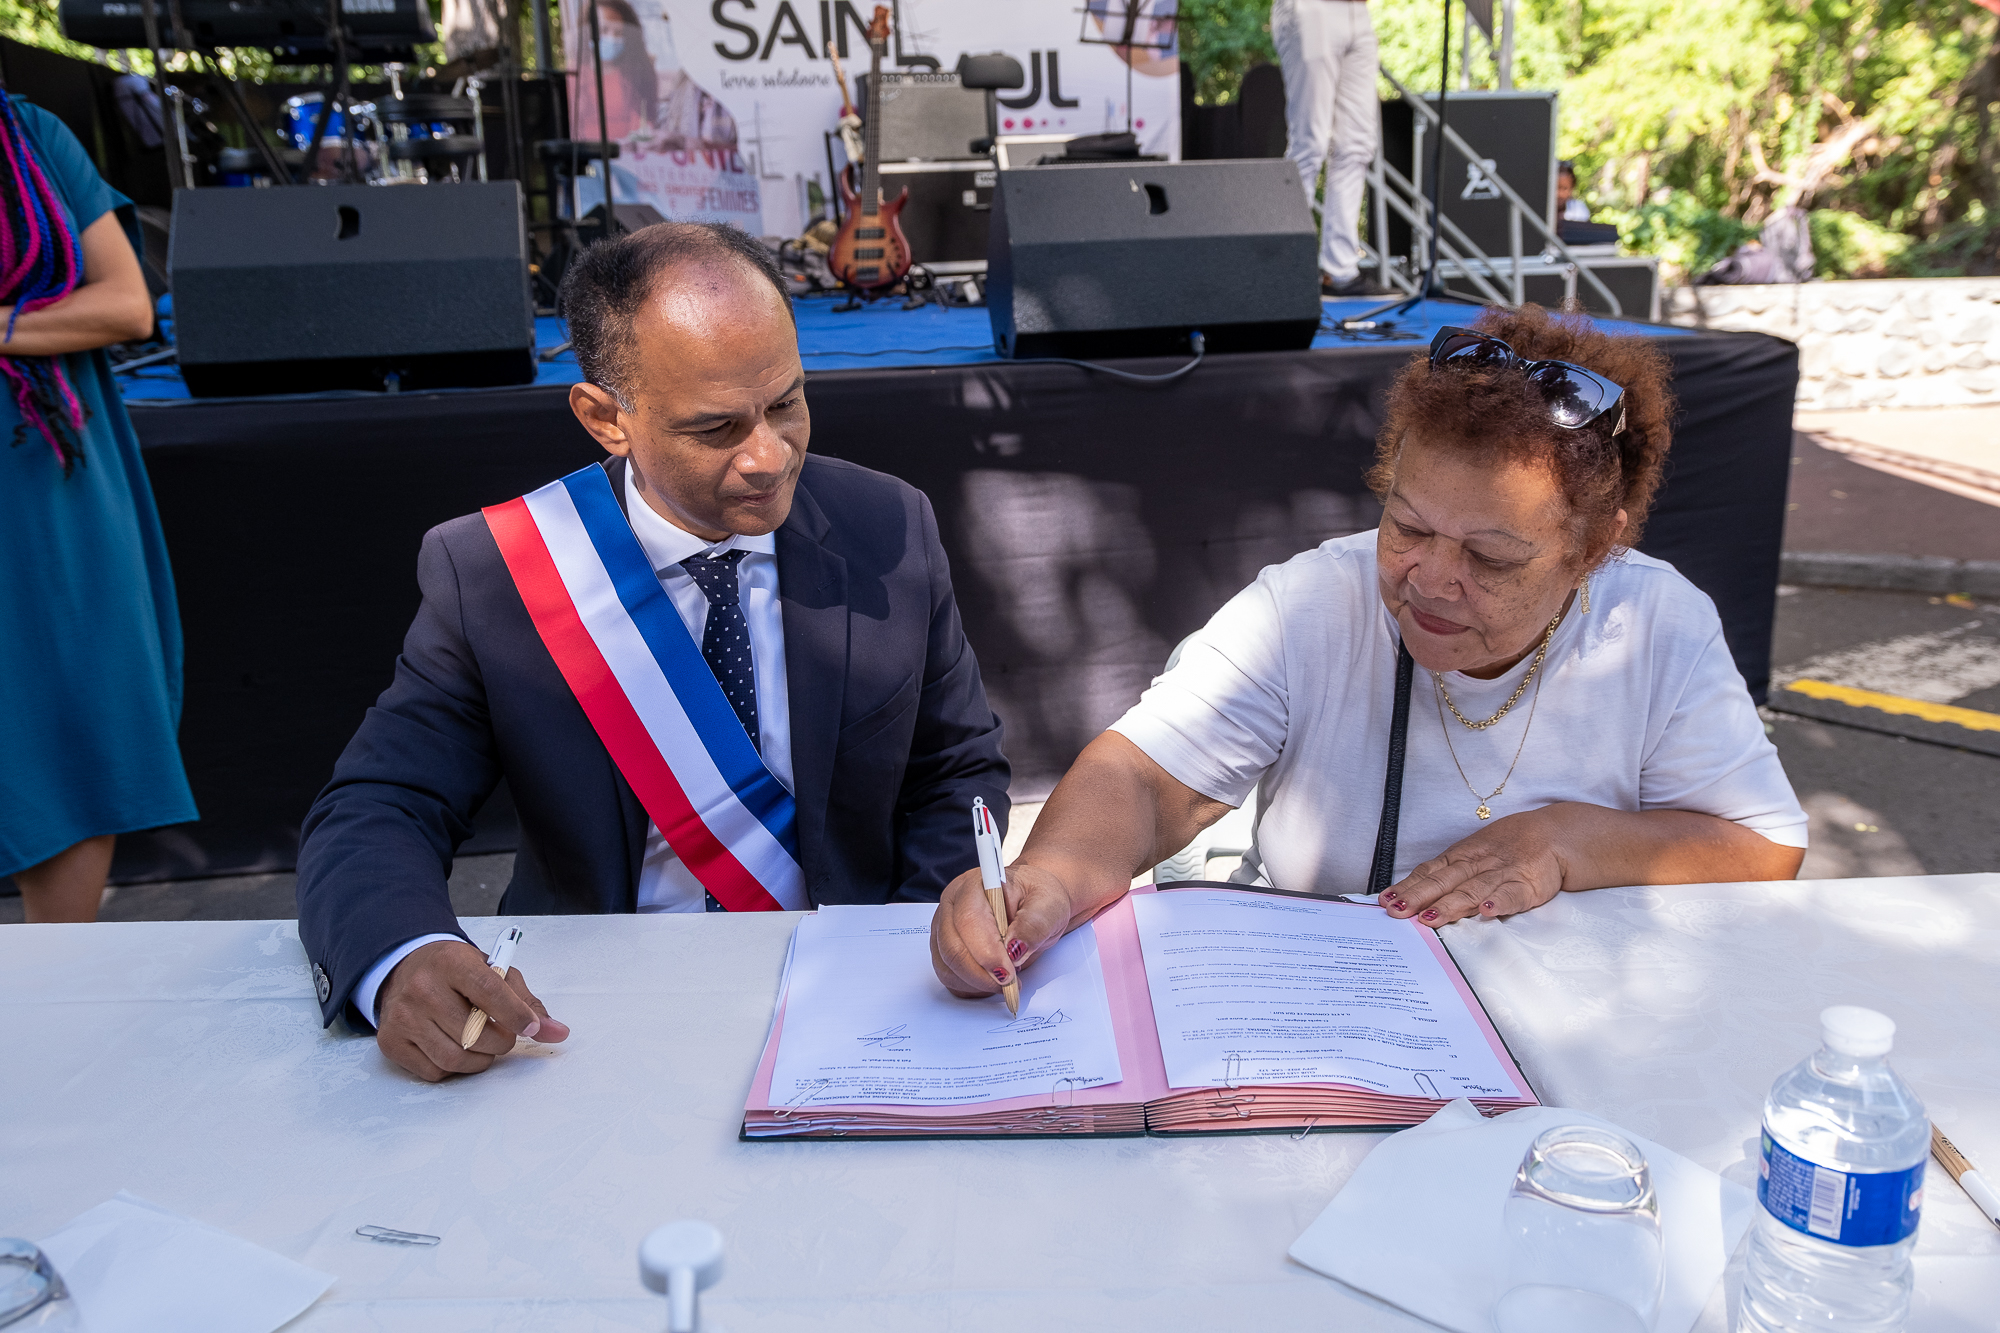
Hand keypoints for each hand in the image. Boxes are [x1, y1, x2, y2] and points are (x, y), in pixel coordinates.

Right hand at [375, 939, 570, 1081]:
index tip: (530, 1028)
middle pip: (475, 1034)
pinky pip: (434, 1071)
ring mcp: (403, 1016)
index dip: (515, 1015)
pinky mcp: (391, 1042)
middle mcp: (422, 988)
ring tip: (481, 1042)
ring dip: (480, 1059)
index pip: (489, 991)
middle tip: (503, 1034)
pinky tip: (454, 1046)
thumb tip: (557, 1032)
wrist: (406, 969)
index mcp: (452, 962)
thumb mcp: (493, 972)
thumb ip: (526, 1002)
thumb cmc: (457, 972)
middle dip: (500, 1041)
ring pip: (456, 1059)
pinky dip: (453, 1068)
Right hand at [929, 863, 1076, 998]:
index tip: (1008, 973)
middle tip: (1010, 984)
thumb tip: (1016, 946)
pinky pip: (948, 976)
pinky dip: (970, 987)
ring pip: (947, 966)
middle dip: (982, 974)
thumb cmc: (1038, 901)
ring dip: (977, 983)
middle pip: (952, 947)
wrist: (1034, 906)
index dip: (987, 953)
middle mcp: (953, 904)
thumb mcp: (1050, 906)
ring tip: (1006, 980)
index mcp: (976, 885)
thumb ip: (1035, 923)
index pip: (969, 920)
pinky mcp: (943, 948)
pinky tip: (991, 980)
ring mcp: (943, 927)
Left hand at [1379, 809, 1566, 926]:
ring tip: (1431, 918)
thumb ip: (1448, 875)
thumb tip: (1412, 894)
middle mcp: (1477, 865)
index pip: (1429, 873)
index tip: (1386, 900)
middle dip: (1419, 897)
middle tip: (1398, 911)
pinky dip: (1499, 902)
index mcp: (1461, 857)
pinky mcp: (1528, 886)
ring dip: (1451, 905)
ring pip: (1472, 890)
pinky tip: (1487, 911)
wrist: (1554, 834)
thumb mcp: (1473, 854)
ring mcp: (1502, 874)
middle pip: (1444, 882)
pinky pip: (1512, 895)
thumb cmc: (1507, 847)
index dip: (1408, 887)